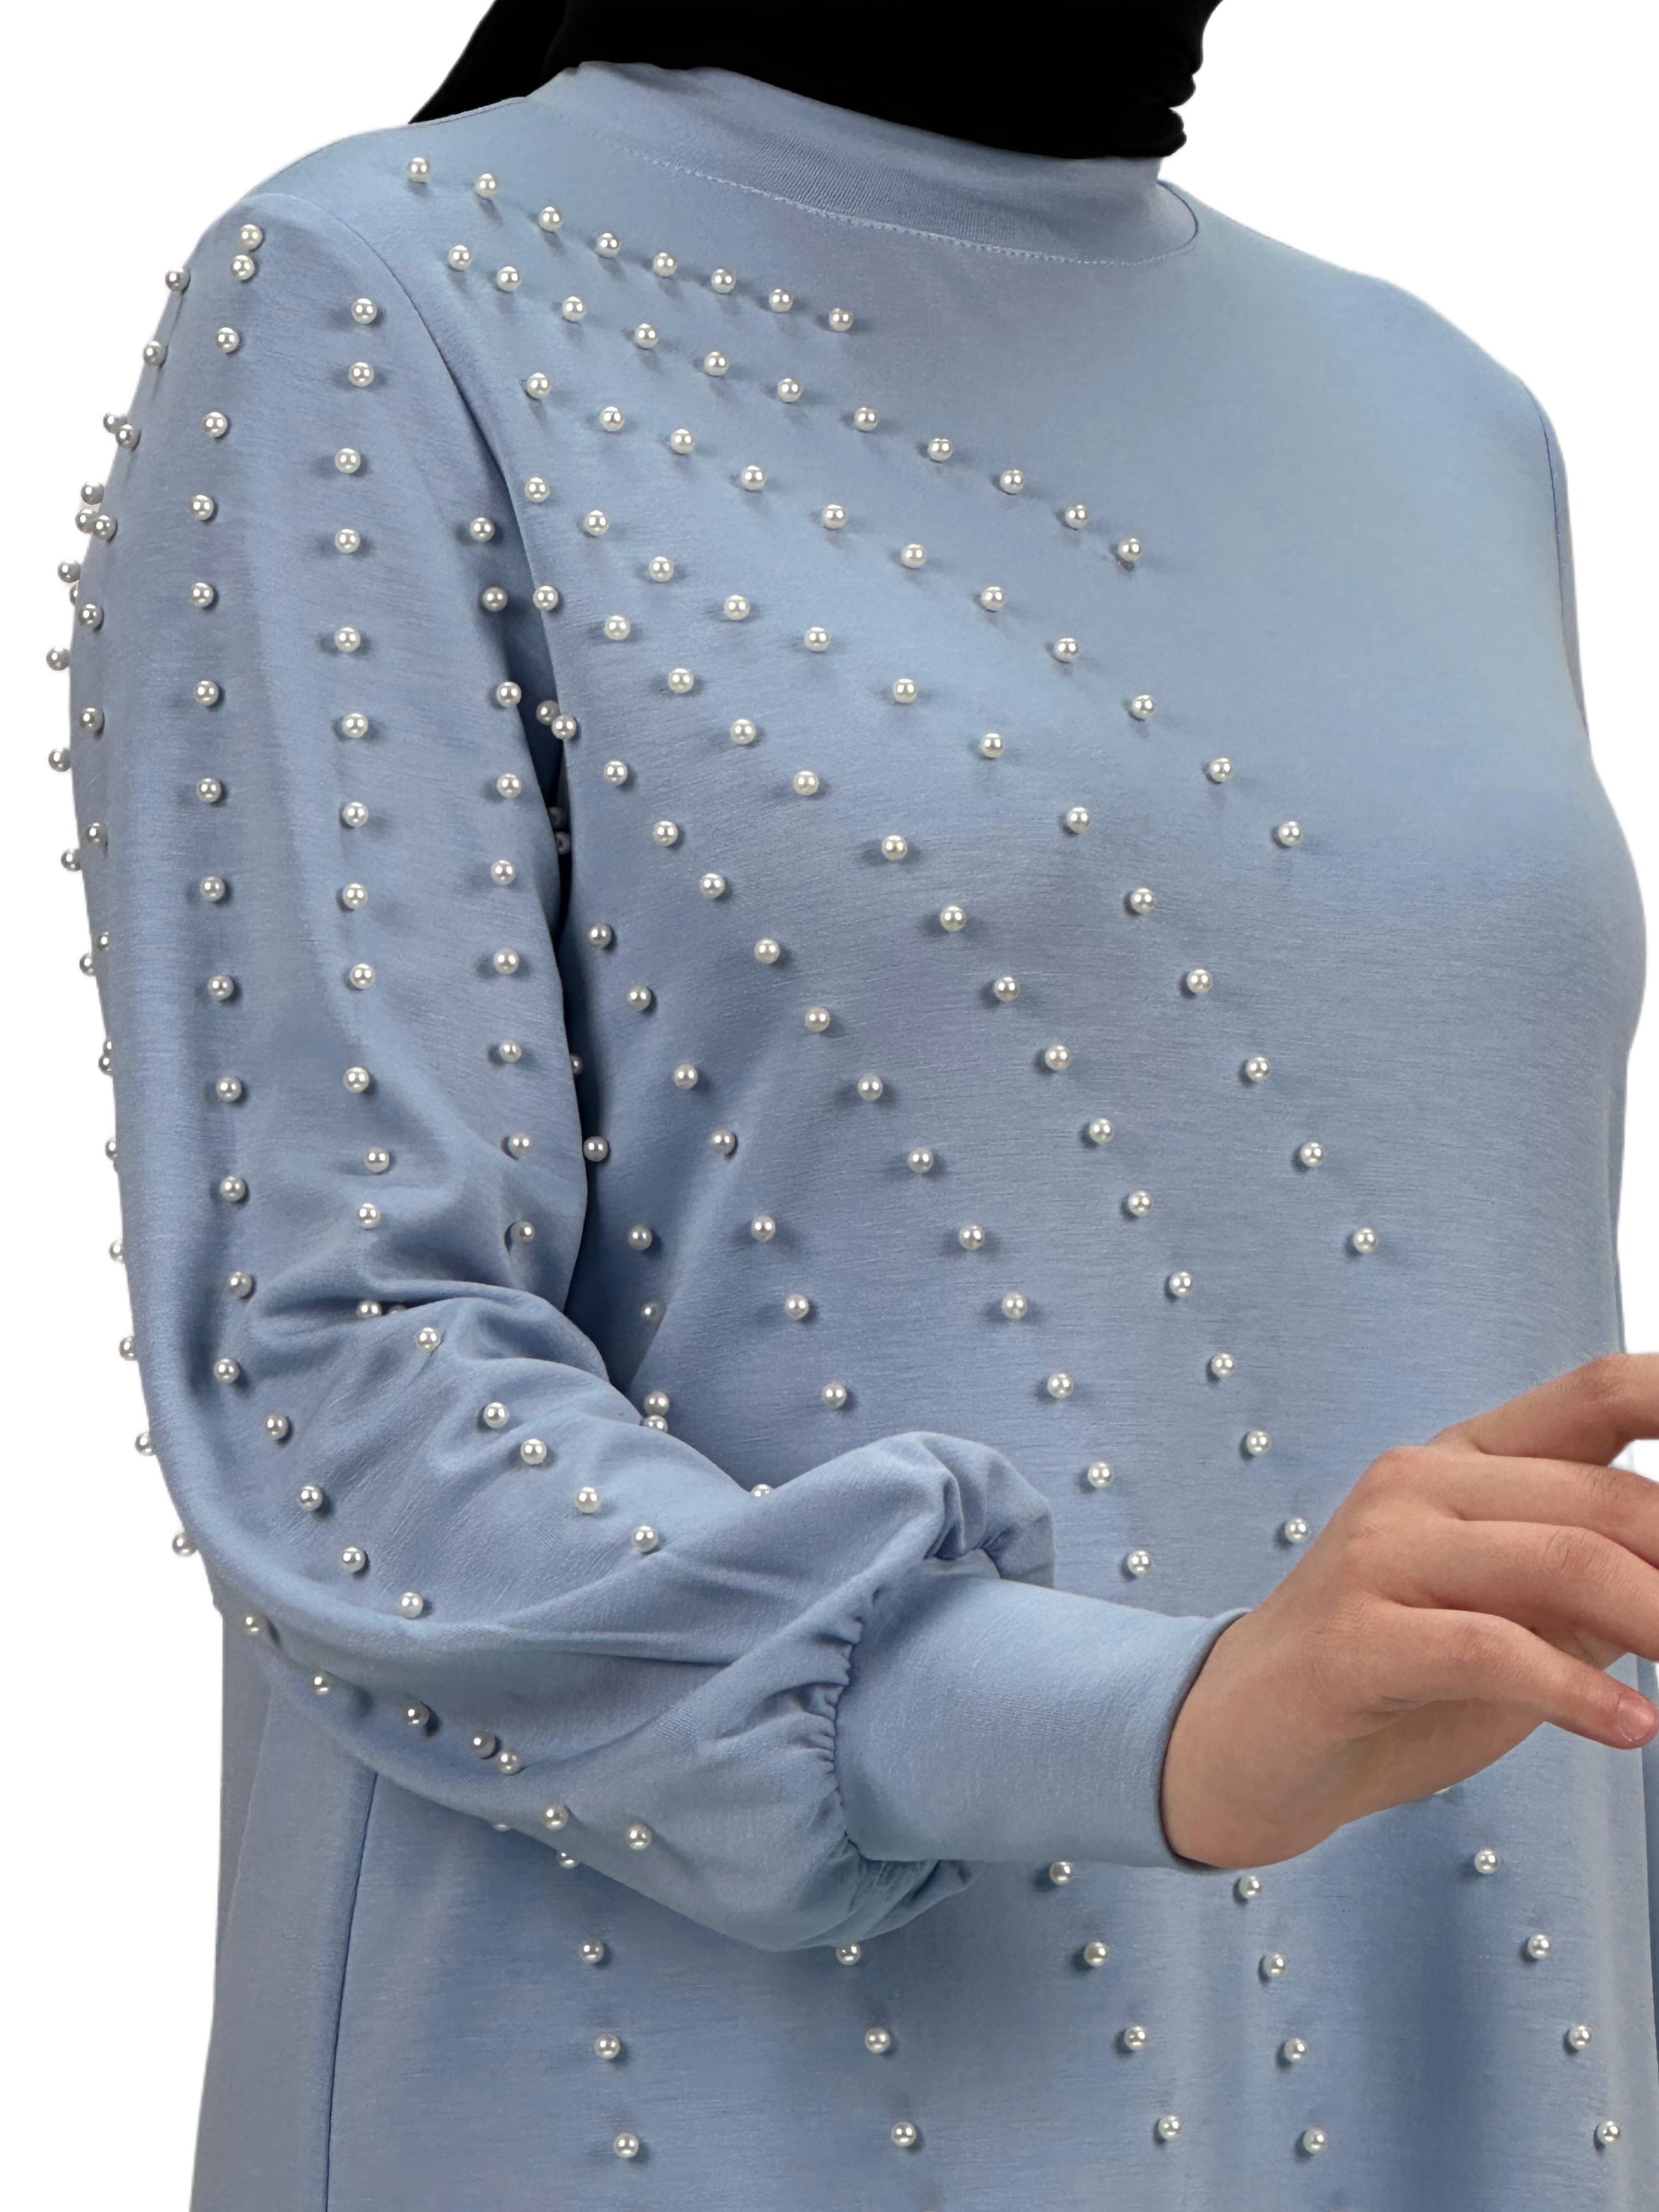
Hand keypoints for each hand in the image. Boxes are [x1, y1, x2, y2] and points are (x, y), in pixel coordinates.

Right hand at [1159, 1351, 1658, 1868]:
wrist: (1246, 1744)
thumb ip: (1608, 1580)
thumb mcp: (1523, 1619)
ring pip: (1565, 1561)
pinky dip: (1583, 1696)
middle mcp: (1419, 1480)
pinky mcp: (1355, 1636)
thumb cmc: (1402, 1678)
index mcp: (1466, 1457)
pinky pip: (1494, 1649)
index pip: (1604, 1388)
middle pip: (1608, 1496)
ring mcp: (1379, 1551)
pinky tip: (1634, 1729)